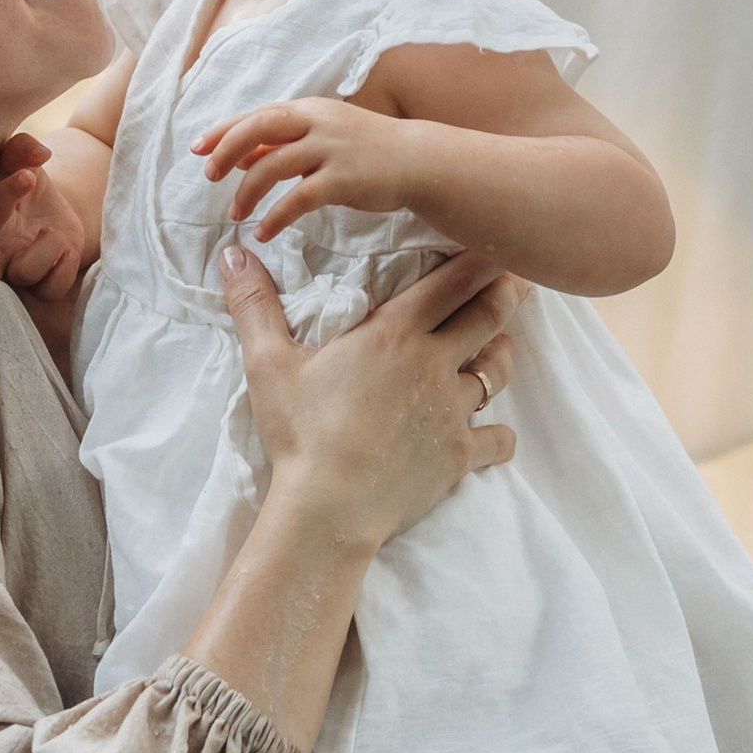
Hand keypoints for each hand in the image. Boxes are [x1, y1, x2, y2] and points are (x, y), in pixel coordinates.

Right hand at [0, 132, 86, 363]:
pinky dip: (64, 271)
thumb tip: (40, 151)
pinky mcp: (40, 285)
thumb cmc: (23, 181)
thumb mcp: (22, 161)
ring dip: (46, 252)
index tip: (29, 176)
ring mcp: (15, 270)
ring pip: (24, 275)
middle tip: (7, 252)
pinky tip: (67, 252)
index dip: (9, 191)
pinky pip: (50, 290)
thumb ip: (22, 150)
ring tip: (52, 233)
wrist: (44, 211)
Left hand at [194, 92, 414, 240]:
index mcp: (309, 109)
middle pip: (259, 127)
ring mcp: (331, 149)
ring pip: (274, 165)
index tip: (198, 148)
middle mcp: (317, 123)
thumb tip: (238, 156)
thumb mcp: (322, 138)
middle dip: (228, 149)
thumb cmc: (366, 151)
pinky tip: (264, 232)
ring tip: (235, 213)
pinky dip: (276, 216)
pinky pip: (299, 198)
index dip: (224, 130)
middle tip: (210, 176)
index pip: (258, 115)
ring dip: (248, 191)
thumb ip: (283, 144)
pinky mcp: (344, 179)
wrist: (419, 161)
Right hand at [219, 242, 518, 556]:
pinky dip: (499, 434)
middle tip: (520, 280)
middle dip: (507, 294)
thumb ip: (253, 304)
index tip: (496, 242)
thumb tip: (231, 253)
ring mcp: (452, 411)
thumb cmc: (299, 433)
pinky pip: (498, 438)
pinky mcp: (459, 455)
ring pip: (498, 372)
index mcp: (395, 334)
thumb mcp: (268, 364)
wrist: (328, 509)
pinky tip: (494, 434)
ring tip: (500, 348)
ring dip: (502, 356)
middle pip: (488, 316)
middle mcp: (434, 364)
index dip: (480, 259)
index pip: (452, 281)